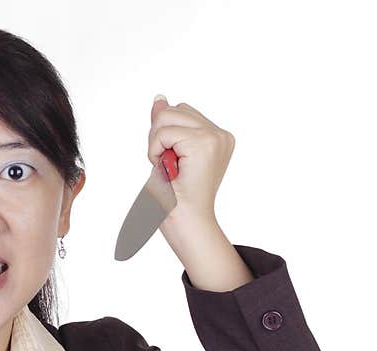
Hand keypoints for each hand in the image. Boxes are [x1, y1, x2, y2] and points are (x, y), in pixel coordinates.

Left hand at [145, 95, 234, 225]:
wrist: (185, 224)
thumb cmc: (175, 199)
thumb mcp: (166, 154)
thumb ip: (165, 125)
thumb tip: (160, 98)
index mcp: (218, 137)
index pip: (180, 112)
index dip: (164, 136)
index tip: (172, 162)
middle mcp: (221, 135)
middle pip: (173, 110)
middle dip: (158, 137)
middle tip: (168, 167)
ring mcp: (215, 138)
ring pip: (166, 118)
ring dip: (156, 144)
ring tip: (169, 168)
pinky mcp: (203, 143)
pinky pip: (163, 132)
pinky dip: (155, 151)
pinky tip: (167, 170)